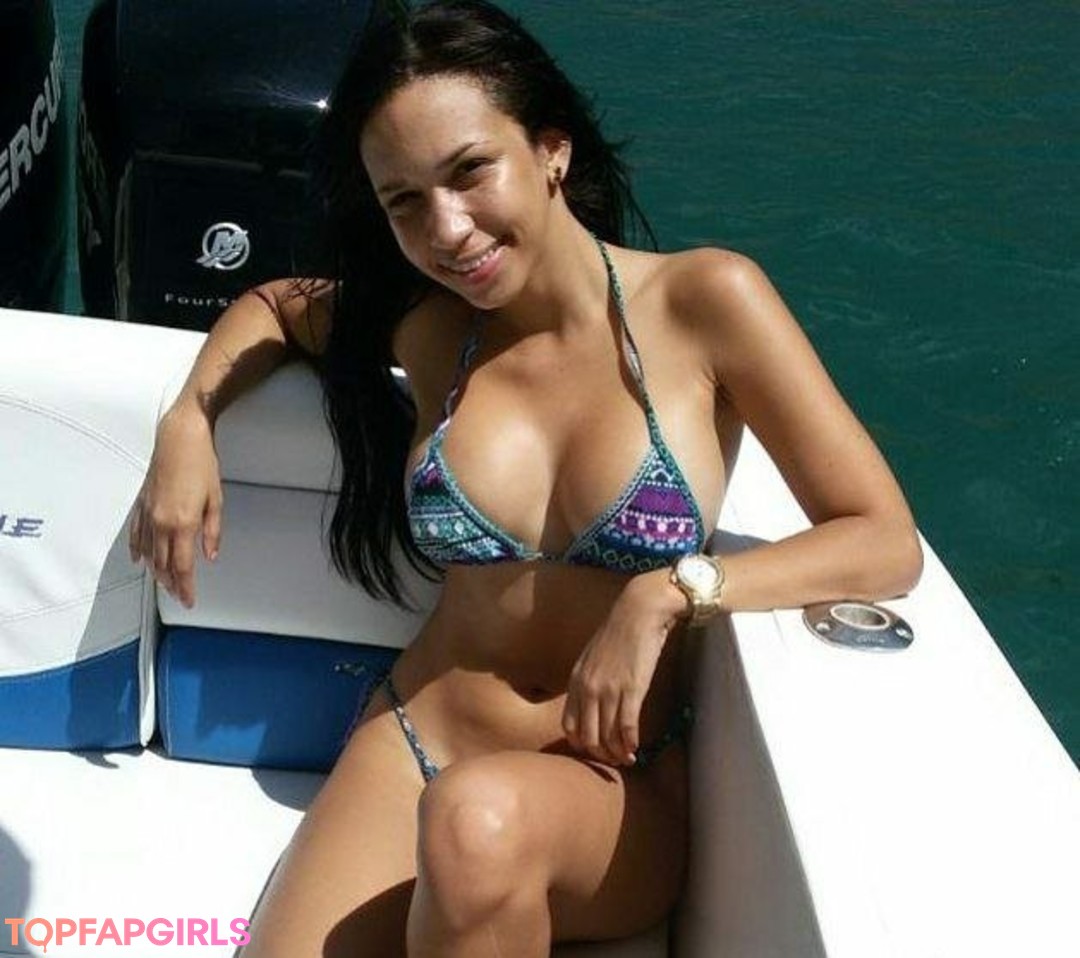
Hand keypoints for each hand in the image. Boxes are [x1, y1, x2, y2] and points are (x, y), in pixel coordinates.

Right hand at [128, 404, 222, 607]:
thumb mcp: (215, 499)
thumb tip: (210, 555)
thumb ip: (212, 531)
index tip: (189, 600)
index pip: (183, 566)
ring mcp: (148, 514)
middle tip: (179, 596)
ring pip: (149, 553)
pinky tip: (140, 560)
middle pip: (164, 564)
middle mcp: (162, 523)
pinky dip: (139, 551)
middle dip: (172, 584)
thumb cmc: (201, 463)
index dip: (185, 587)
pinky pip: (136, 535)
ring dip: (157, 572)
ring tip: (165, 584)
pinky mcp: (141, 505)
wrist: (179, 438)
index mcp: (183, 523)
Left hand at [562, 569, 684, 766]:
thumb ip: (589, 680)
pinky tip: (636, 748)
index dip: (582, 744)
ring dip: (618, 753)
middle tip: (614, 760)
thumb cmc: (619, 632)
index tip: (596, 750)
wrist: (639, 612)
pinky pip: (627, 727)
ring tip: (628, 758)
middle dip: (601, 755)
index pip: (569, 726)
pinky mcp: (631, 689)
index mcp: (576, 681)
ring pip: (608, 737)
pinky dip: (631, 743)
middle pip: (588, 737)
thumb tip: (592, 704)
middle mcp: (588, 688)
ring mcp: (609, 690)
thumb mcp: (592, 657)